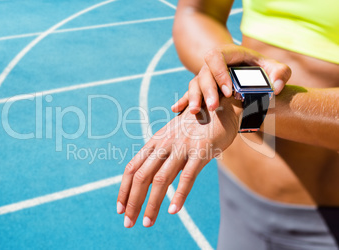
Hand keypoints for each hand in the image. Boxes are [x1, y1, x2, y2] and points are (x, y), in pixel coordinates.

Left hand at [117, 97, 242, 227]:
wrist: (219, 108)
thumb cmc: (194, 127)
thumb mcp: (172, 139)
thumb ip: (161, 156)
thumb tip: (151, 180)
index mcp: (154, 142)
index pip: (132, 168)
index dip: (124, 190)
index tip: (120, 209)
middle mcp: (164, 144)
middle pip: (141, 176)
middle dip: (133, 202)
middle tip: (128, 223)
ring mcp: (181, 147)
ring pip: (161, 180)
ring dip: (152, 204)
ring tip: (147, 223)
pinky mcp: (200, 152)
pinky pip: (187, 176)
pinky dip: (179, 195)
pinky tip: (173, 210)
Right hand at [171, 44, 291, 113]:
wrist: (248, 69)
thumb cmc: (262, 68)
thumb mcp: (274, 67)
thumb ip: (281, 73)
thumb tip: (276, 88)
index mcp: (228, 54)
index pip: (216, 58)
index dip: (220, 73)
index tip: (229, 92)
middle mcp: (213, 65)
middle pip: (204, 74)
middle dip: (207, 91)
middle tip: (213, 107)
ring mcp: (206, 76)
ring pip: (194, 84)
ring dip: (193, 97)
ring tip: (194, 112)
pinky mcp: (202, 88)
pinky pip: (189, 93)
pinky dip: (183, 101)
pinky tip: (175, 110)